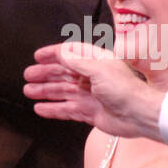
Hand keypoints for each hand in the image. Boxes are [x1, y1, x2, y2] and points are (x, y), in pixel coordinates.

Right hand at [24, 43, 165, 139]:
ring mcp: (90, 96)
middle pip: (63, 73)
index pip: (71, 53)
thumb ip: (77, 62)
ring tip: (29, 91)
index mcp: (96, 62)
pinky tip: (40, 109)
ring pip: (63, 92)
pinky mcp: (89, 112)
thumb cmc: (124, 89)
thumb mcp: (99, 69)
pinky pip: (67, 110)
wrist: (139, 115)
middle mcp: (92, 77)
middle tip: (28, 76)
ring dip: (45, 91)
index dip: (54, 54)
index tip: (37, 56)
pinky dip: (53, 109)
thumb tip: (62, 52)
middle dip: (45, 74)